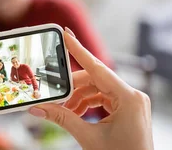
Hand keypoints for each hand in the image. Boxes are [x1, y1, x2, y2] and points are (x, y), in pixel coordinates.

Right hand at [27, 28, 152, 149]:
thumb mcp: (87, 138)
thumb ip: (62, 118)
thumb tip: (37, 108)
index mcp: (129, 98)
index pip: (97, 67)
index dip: (78, 50)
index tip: (65, 33)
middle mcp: (134, 95)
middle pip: (95, 80)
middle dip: (72, 88)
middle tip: (52, 95)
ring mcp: (132, 103)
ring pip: (98, 90)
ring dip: (78, 99)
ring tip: (62, 111)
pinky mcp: (129, 110)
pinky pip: (104, 99)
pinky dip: (88, 105)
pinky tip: (75, 115)